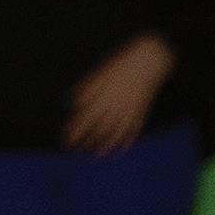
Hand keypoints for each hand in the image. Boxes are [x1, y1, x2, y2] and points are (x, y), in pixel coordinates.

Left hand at [63, 32, 174, 154]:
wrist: (149, 59)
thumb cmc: (122, 65)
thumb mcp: (102, 74)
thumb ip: (87, 89)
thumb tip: (72, 102)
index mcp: (103, 97)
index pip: (85, 118)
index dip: (74, 130)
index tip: (65, 139)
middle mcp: (115, 107)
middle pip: (98, 129)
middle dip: (86, 141)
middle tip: (76, 151)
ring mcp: (128, 112)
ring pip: (115, 134)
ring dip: (105, 146)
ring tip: (96, 155)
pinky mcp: (140, 113)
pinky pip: (132, 132)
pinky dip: (126, 142)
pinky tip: (120, 151)